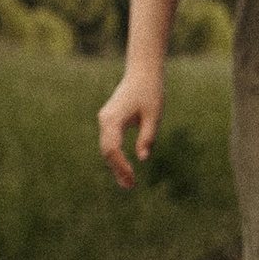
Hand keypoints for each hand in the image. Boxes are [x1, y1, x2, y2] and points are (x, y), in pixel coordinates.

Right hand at [98, 69, 162, 189]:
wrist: (142, 73)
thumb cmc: (150, 92)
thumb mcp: (153, 116)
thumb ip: (147, 137)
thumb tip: (142, 158)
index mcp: (113, 118)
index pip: (112, 148)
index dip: (121, 165)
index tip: (132, 178)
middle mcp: (105, 119)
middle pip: (107, 151)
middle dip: (117, 169)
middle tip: (130, 186)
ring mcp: (105, 119)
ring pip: (107, 148)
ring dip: (116, 165)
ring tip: (128, 183)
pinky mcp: (109, 120)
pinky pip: (110, 142)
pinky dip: (116, 156)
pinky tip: (125, 169)